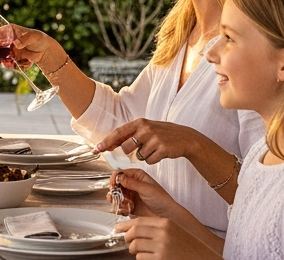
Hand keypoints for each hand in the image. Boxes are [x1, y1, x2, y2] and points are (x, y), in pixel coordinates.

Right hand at [0, 24, 65, 72]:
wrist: (46, 51)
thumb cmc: (39, 39)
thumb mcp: (33, 36)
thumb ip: (25, 39)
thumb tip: (16, 44)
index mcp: (9, 31)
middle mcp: (7, 41)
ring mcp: (9, 51)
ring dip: (2, 63)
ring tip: (9, 65)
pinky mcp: (13, 59)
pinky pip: (9, 64)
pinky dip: (13, 66)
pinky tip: (21, 64)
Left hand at [96, 119, 211, 165]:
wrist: (185, 138)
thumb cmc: (162, 134)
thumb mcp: (147, 128)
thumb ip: (131, 134)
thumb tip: (112, 144)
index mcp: (139, 122)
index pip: (118, 132)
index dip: (107, 141)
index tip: (97, 149)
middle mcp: (145, 128)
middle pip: (126, 147)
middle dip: (130, 152)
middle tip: (142, 148)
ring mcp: (154, 138)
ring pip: (138, 156)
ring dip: (144, 156)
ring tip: (153, 149)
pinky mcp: (162, 148)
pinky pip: (149, 161)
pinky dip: (153, 160)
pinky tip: (160, 153)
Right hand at [109, 169, 177, 218]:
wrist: (167, 215)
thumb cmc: (161, 199)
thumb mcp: (146, 189)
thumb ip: (131, 183)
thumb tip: (119, 177)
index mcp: (137, 176)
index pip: (121, 173)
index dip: (115, 178)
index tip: (113, 185)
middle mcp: (132, 184)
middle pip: (116, 184)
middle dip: (114, 190)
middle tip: (115, 196)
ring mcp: (131, 195)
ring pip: (116, 194)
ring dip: (115, 199)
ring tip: (119, 203)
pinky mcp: (130, 205)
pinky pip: (119, 204)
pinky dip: (119, 207)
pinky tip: (124, 209)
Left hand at [114, 216, 219, 259]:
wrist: (203, 258)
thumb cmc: (189, 247)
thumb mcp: (174, 231)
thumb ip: (157, 228)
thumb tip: (134, 229)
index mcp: (166, 223)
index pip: (139, 221)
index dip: (125, 225)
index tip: (117, 228)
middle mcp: (163, 233)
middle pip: (134, 233)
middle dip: (127, 238)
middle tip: (128, 242)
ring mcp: (161, 246)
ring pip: (135, 247)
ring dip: (135, 251)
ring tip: (143, 253)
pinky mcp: (160, 259)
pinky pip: (141, 258)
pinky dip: (142, 259)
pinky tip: (150, 259)